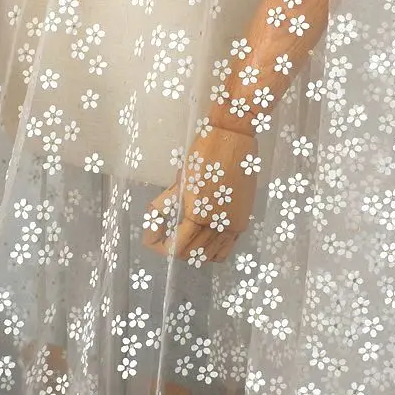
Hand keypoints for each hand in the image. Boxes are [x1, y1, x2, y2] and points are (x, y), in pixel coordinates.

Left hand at [143, 126, 257, 263]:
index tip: (151, 236)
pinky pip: (226, 249)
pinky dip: (211, 251)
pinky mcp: (242, 221)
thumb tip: (154, 220)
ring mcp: (232, 225)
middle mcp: (218, 225)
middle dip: (173, 248)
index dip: (158, 245)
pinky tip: (202, 239)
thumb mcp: (181, 180)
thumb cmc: (204, 155)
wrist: (234, 139)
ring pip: (208, 255)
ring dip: (192, 250)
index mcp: (199, 214)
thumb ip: (167, 204)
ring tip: (182, 236)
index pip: (175, 247)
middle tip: (163, 235)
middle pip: (190, 255)